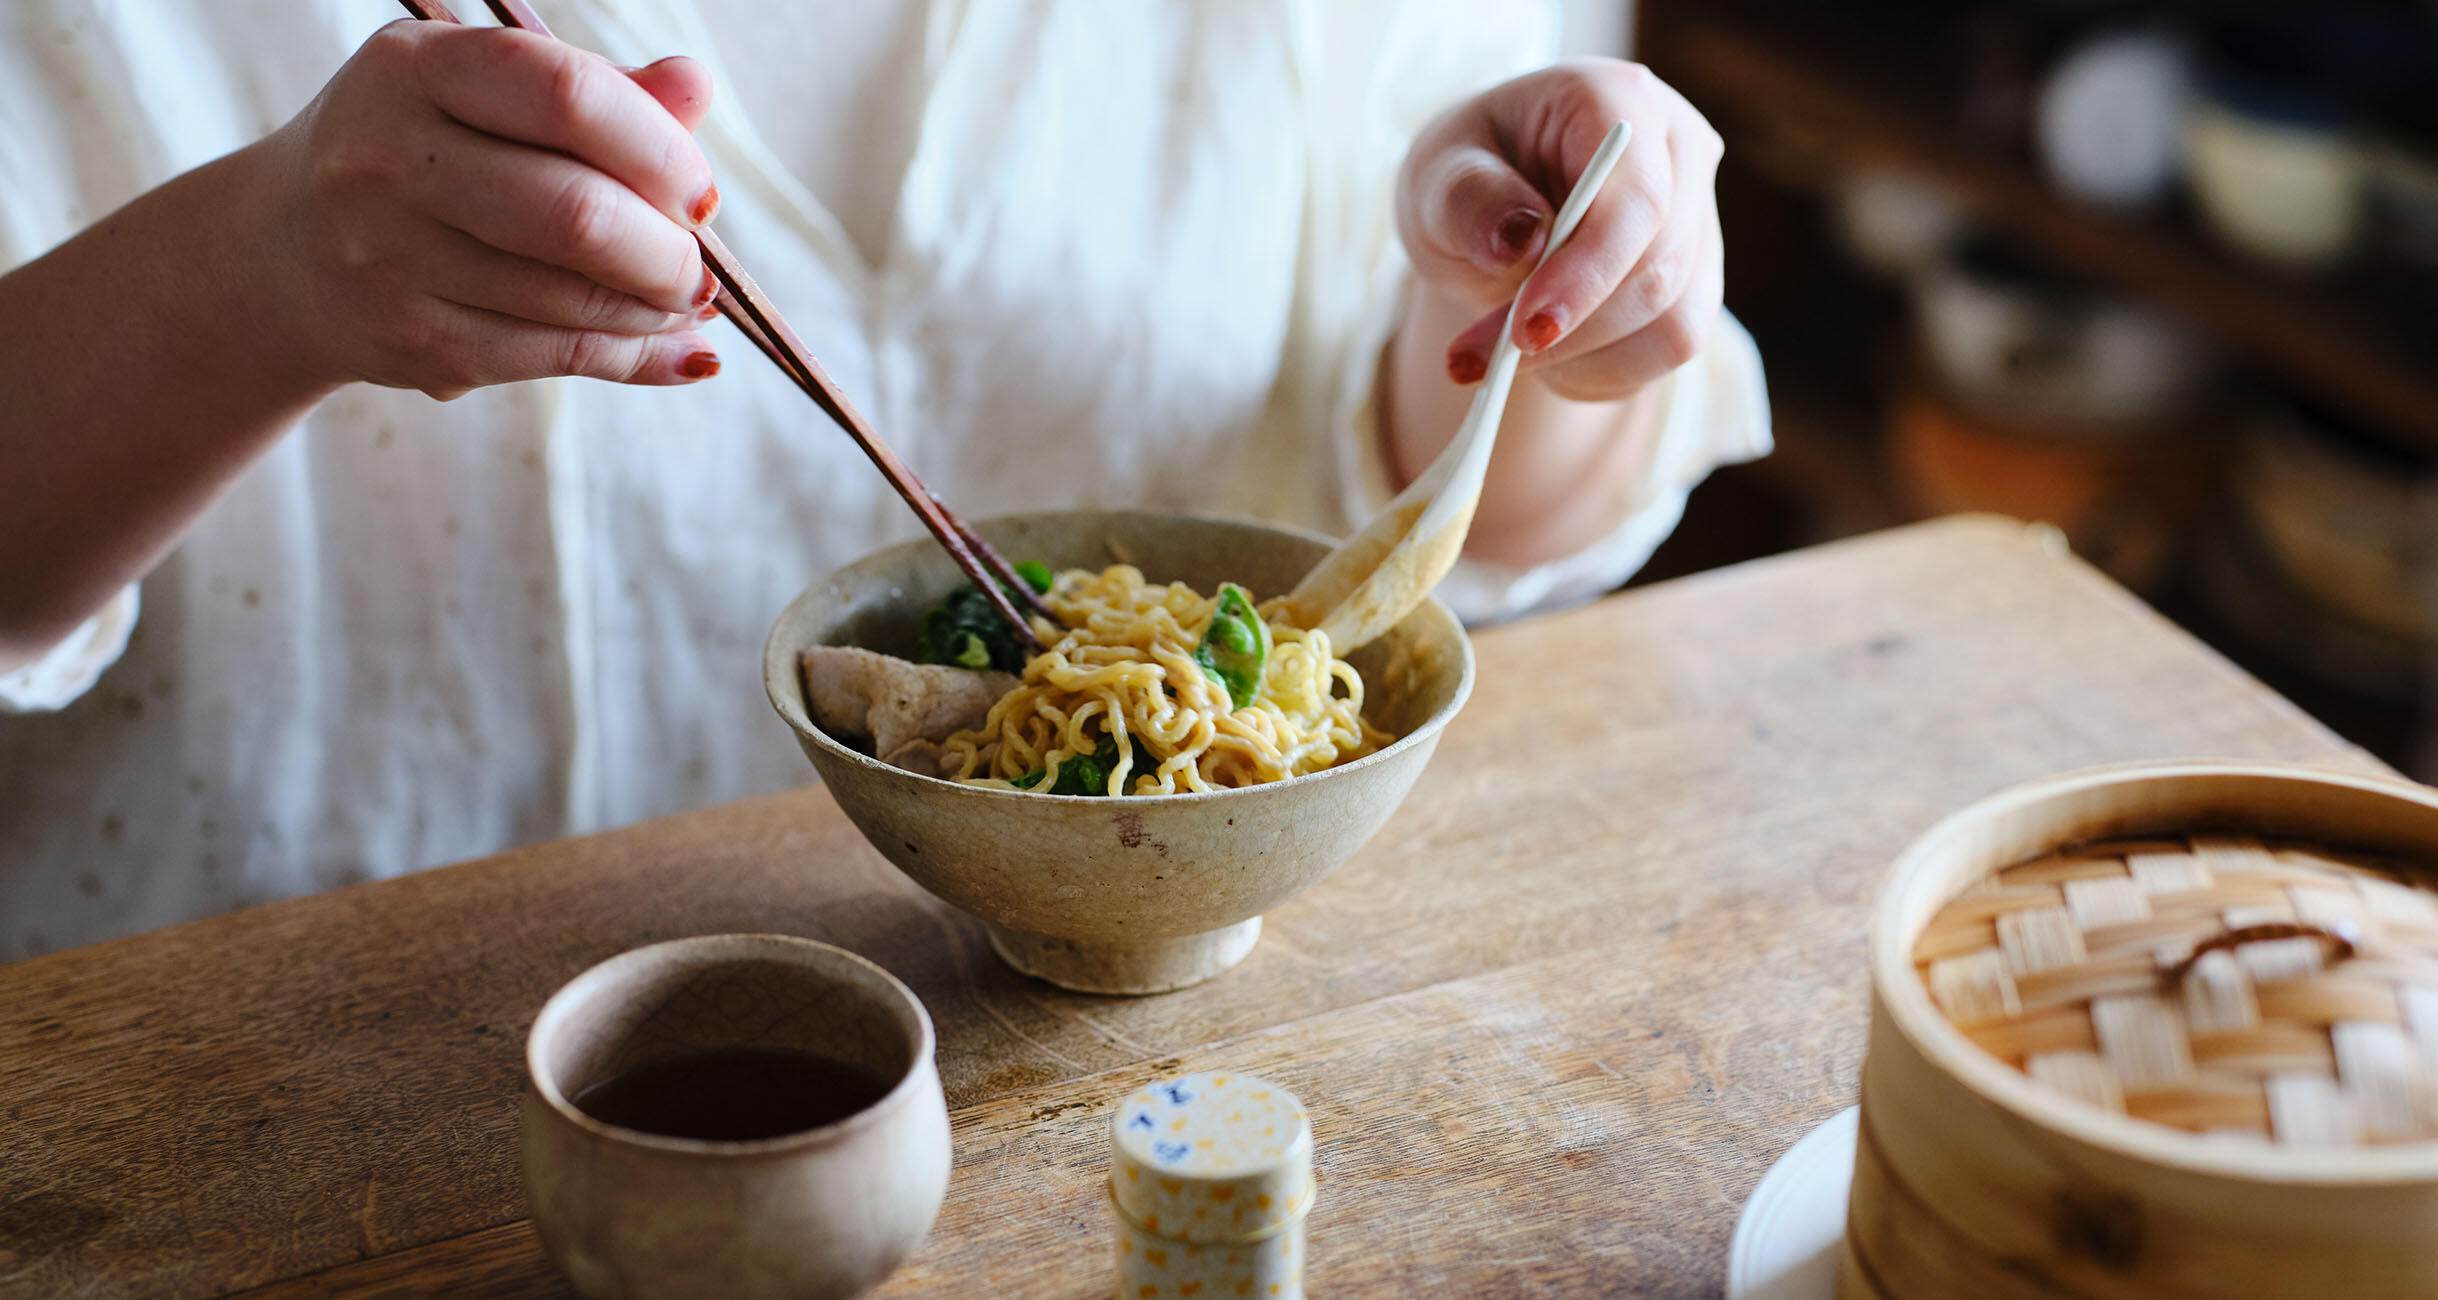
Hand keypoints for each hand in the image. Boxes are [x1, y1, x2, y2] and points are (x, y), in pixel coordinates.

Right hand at [246, 21, 724, 396]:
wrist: (281, 254)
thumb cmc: (419, 154)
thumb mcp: (482, 95)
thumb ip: (594, 91)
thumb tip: (695, 88)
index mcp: (417, 68)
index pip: (568, 95)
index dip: (660, 149)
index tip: (700, 192)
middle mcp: (388, 158)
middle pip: (578, 215)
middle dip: (670, 252)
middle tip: (698, 266)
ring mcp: (390, 258)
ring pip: (574, 298)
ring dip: (657, 310)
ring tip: (683, 300)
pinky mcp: (410, 343)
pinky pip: (554, 356)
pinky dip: (631, 354)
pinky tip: (668, 344)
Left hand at [1397, 59, 1724, 400]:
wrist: (1490, 209)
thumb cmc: (1465, 178)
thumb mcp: (1437, 177)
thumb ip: (1470, 200)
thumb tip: (1523, 239)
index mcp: (1617, 100)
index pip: (1636, 197)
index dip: (1588, 271)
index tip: (1524, 331)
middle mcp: (1677, 149)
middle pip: (1660, 266)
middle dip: (1572, 330)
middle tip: (1479, 365)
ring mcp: (1698, 214)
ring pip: (1675, 319)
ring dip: (1584, 359)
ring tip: (1506, 359)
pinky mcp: (1698, 276)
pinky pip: (1670, 347)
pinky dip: (1602, 372)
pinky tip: (1550, 360)